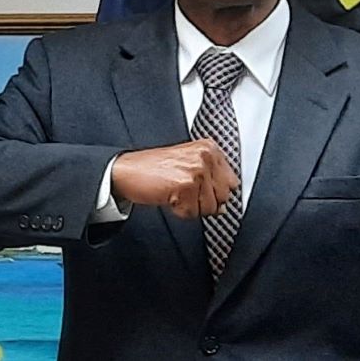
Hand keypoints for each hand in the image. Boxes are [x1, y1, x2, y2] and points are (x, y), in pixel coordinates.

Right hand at [110, 139, 238, 218]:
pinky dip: (180, 211)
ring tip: (175, 192)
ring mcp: (196, 169)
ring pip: (210, 208)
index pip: (232, 182)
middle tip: (183, 190)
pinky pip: (193, 213)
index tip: (199, 189)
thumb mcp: (187, 165)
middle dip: (204, 201)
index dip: (216, 192)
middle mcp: (205, 155)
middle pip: (223, 197)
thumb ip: (211, 181)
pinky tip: (169, 196)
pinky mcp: (186, 185)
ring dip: (191, 206)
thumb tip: (223, 208)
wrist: (126, 170)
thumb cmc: (153, 168)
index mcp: (209, 147)